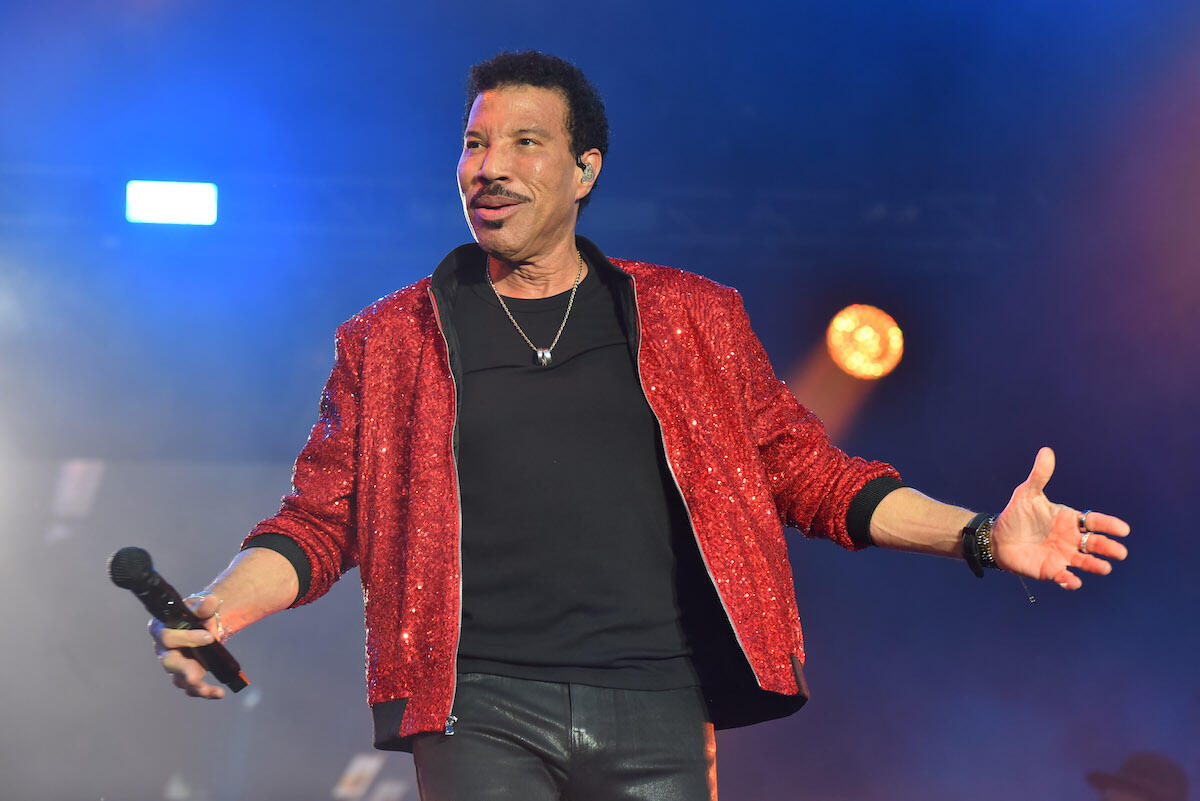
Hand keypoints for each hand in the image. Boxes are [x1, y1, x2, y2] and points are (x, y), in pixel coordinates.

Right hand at [148, 593, 225, 698]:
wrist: (202, 623)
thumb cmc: (194, 613)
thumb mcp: (198, 606)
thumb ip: (203, 605)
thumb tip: (212, 601)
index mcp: (160, 630)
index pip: (167, 637)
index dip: (187, 638)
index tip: (209, 636)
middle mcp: (163, 650)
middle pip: (169, 663)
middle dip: (184, 670)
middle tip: (196, 677)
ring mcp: (174, 665)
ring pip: (180, 679)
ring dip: (195, 686)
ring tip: (210, 690)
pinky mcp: (185, 675)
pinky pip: (192, 687)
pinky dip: (205, 691)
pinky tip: (218, 693)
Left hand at [992, 446, 1129, 588]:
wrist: (998, 537)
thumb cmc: (1016, 515)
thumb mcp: (1027, 494)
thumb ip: (1039, 476)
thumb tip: (1046, 451)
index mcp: (1069, 520)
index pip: (1094, 522)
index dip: (1109, 525)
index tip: (1123, 529)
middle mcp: (1071, 539)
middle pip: (1095, 543)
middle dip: (1108, 548)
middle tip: (1120, 552)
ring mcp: (1063, 556)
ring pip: (1085, 562)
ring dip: (1096, 566)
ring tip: (1105, 568)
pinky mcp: (1051, 570)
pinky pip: (1064, 577)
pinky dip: (1070, 581)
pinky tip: (1073, 581)